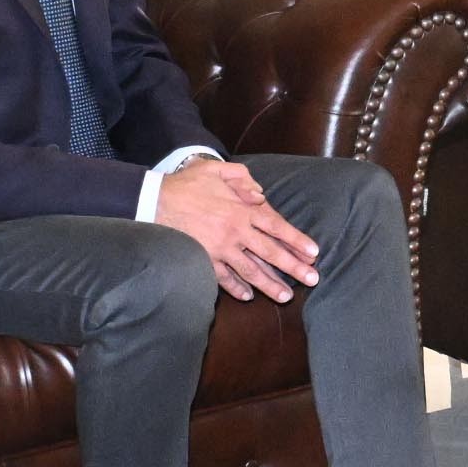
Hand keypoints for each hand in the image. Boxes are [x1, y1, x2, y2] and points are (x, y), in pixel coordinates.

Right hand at [154, 158, 321, 302]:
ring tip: (287, 296)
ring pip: (251, 271)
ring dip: (270, 285)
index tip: (313, 252)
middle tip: (313, 279)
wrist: (154, 200)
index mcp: (241, 210)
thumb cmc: (187, 183)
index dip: (296, 240)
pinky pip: (223, 278)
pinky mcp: (203, 260)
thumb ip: (242, 178)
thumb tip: (260, 195)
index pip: (276, 227)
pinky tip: (248, 296)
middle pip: (270, 253)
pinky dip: (235, 289)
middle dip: (294, 267)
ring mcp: (219, 249)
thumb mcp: (216, 170)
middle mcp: (235, 232)